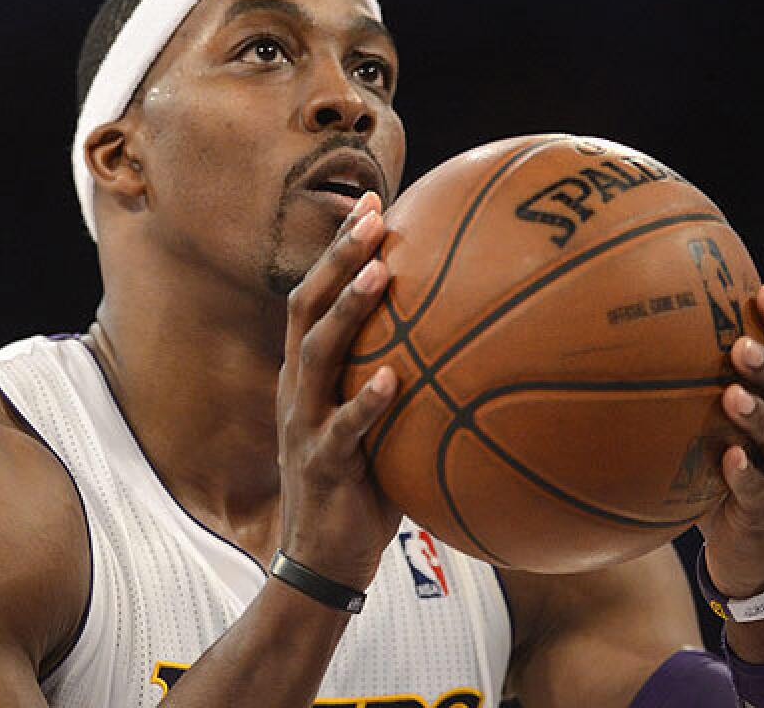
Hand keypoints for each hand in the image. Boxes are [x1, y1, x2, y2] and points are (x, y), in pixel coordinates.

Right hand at [276, 191, 401, 590]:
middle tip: (372, 215)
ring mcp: (303, 425)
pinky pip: (342, 430)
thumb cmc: (359, 487)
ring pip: (315, 355)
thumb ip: (399, 383)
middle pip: (306, 307)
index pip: (314, 296)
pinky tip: (393, 377)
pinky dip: (365, 402)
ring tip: (378, 275)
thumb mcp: (372, 427)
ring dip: (346, 312)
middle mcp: (296, 389)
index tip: (372, 203)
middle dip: (336, 258)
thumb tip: (466, 348)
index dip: (337, 249)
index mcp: (306, 375)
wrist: (321, 560)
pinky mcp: (321, 465)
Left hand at [697, 284, 763, 596]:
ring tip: (732, 396)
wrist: (751, 546)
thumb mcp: (709, 422)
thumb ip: (687, 383)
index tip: (763, 291)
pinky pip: (762, 490)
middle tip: (742, 347)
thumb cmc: (721, 466)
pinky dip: (746, 474)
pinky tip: (729, 460)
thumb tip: (626, 334)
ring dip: (760, 416)